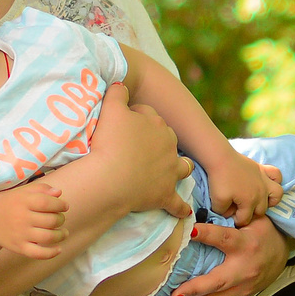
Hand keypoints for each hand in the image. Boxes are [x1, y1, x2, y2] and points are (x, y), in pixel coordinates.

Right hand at [0, 182, 67, 260]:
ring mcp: (20, 234)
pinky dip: (51, 253)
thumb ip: (41, 189)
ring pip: (48, 237)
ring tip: (64, 233)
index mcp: (22, 201)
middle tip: (60, 218)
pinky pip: (39, 253)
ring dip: (61, 235)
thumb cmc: (11, 205)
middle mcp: (21, 218)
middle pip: (51, 220)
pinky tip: (59, 249)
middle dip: (61, 219)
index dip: (60, 205)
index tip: (65, 206)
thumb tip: (59, 193)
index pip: (47, 203)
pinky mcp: (20, 248)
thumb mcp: (22, 192)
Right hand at [88, 85, 195, 219]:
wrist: (112, 177)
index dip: (134, 116)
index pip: (148, 114)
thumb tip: (122, 84)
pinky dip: (180, 207)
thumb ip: (117, 92)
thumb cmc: (110, 142)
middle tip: (139, 146)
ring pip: (182, 167)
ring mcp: (169, 172)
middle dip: (157, 141)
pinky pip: (177, 203)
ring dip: (179, 168)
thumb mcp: (110, 108)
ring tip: (174, 170)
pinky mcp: (165, 195)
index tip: (122, 123)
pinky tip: (184, 211)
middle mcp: (169, 146)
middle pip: (166, 139)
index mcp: (157, 124)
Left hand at [169, 215, 287, 295]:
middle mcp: (245, 268)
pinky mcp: (243, 295)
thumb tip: (200, 213)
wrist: (284, 252)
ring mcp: (245, 286)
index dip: (207, 234)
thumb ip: (229, 218)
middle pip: (218, 281)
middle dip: (195, 290)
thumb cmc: (262, 232)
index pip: (224, 238)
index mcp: (245, 244)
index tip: (189, 232)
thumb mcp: (251, 220)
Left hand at [204, 153, 283, 226]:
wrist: (221, 158)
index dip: (237, 220)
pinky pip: (277, 175)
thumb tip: (229, 214)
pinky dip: (276, 180)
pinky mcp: (263, 169)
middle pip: (260, 211)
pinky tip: (268, 183)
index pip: (245, 219)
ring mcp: (264, 181)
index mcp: (249, 202)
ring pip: (277, 195)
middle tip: (240, 209)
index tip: (231, 216)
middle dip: (251, 213)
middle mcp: (261, 193)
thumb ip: (224, 212)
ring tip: (259, 200)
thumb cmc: (219, 180)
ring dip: (270, 201)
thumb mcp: (217, 201)